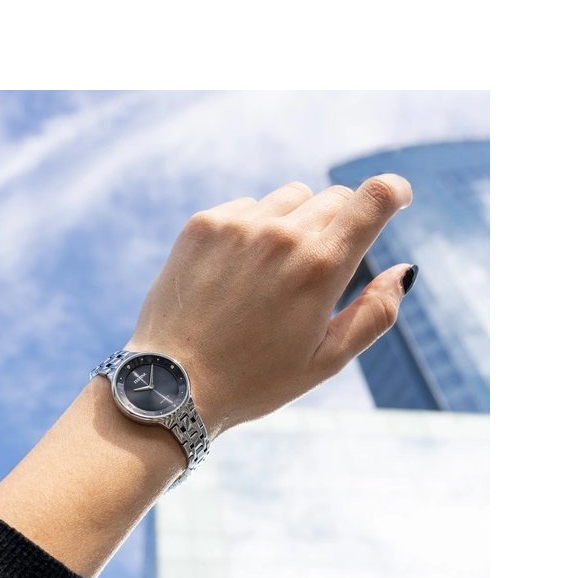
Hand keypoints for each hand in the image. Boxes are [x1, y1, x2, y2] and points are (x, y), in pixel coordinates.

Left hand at [126, 174, 414, 435]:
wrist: (172, 386)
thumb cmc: (255, 380)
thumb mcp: (327, 360)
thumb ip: (376, 313)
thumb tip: (405, 271)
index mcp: (320, 268)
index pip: (374, 198)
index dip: (394, 191)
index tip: (397, 197)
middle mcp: (281, 235)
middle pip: (334, 198)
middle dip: (342, 223)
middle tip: (322, 268)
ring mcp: (238, 225)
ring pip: (291, 198)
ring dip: (297, 223)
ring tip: (276, 274)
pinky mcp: (203, 225)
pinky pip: (248, 208)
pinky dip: (255, 229)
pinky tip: (239, 273)